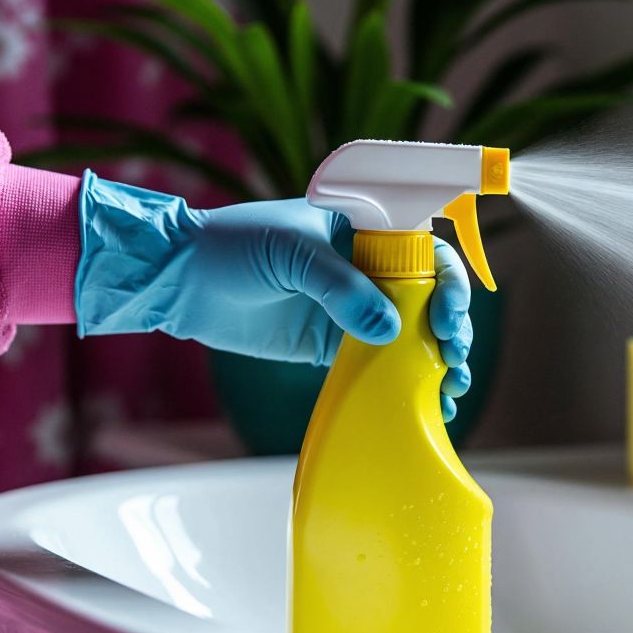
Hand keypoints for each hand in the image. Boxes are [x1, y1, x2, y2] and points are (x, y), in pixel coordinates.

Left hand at [75, 172, 473, 420]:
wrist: (179, 281)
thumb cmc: (232, 245)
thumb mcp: (290, 253)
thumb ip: (339, 288)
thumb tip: (389, 329)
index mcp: (365, 230)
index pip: (426, 249)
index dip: (448, 280)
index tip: (445, 314)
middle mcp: (367, 268)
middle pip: (430, 297)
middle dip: (451, 326)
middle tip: (454, 356)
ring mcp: (352, 308)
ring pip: (412, 334)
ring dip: (439, 360)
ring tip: (453, 386)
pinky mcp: (331, 345)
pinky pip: (379, 364)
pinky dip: (405, 383)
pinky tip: (429, 402)